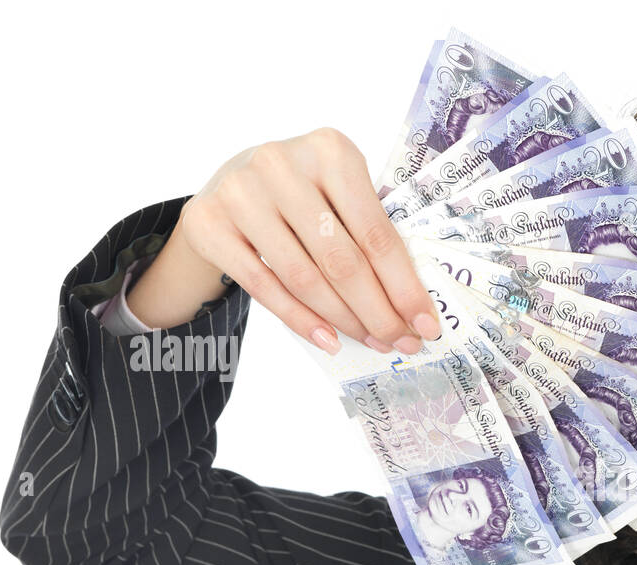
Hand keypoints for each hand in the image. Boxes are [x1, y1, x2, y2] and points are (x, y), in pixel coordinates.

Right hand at [172, 127, 440, 353]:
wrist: (230, 184)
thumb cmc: (305, 195)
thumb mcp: (340, 195)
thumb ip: (371, 235)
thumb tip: (413, 307)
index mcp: (330, 150)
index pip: (376, 234)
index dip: (404, 286)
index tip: (427, 324)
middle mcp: (281, 164)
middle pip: (342, 261)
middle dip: (378, 311)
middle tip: (401, 342)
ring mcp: (240, 191)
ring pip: (304, 278)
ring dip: (343, 320)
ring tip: (370, 342)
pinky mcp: (209, 222)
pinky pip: (264, 286)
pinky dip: (300, 319)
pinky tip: (327, 340)